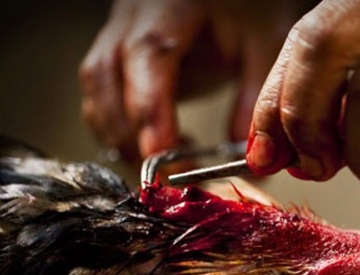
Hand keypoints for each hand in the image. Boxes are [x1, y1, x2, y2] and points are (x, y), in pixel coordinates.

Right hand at [79, 0, 314, 162]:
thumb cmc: (245, 9)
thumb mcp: (263, 44)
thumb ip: (254, 97)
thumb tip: (251, 156)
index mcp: (167, 8)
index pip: (147, 57)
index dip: (149, 108)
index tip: (161, 153)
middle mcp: (129, 21)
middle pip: (105, 78)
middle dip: (132, 133)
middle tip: (171, 174)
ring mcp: (115, 38)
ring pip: (96, 91)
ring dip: (123, 136)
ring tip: (171, 162)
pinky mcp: (115, 59)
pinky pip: (99, 99)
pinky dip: (121, 131)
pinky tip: (159, 146)